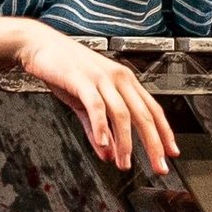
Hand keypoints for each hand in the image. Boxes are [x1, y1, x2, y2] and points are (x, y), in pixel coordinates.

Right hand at [0, 14, 176, 174]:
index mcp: (125, 81)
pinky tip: (103, 144)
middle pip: (144, 115)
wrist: (38, 45)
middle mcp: (119, 78)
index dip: (164, 132)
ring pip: (122, 114)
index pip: (153, 109)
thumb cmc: (64, 71)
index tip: (172, 153)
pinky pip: (96, 106)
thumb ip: (97, 130)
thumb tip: (109, 155)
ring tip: (125, 164)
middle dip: (154, 144)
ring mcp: (101, 78)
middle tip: (159, 167)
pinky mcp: (82, 79)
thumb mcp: (85, 103)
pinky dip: (101, 126)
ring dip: (126, 142)